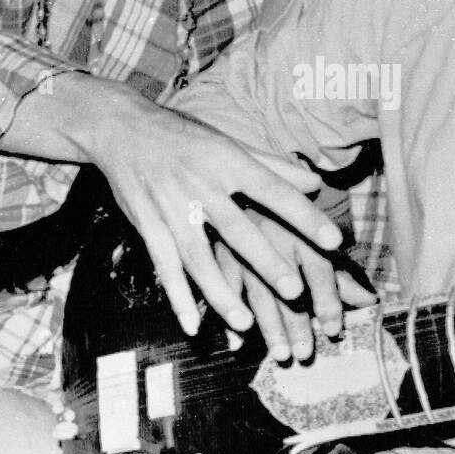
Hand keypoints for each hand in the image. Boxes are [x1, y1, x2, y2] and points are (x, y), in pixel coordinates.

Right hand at [78, 83, 344, 337]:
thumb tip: (315, 182)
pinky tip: (193, 325)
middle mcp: (201, 185)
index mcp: (228, 161)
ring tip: (246, 323)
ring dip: (221, 293)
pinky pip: (165, 266)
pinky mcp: (147, 225)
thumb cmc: (185, 136)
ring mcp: (171, 208)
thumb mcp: (229, 142)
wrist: (122, 127)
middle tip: (294, 291)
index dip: (304, 216)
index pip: (274, 191)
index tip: (333, 241)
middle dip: (265, 261)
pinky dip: (178, 297)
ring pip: (199, 257)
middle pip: (238, 229)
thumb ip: (272, 166)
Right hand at [213, 211, 376, 360]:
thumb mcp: (314, 238)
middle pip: (287, 284)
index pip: (319, 266)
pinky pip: (222, 287)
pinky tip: (237, 342)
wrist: (233, 175)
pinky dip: (228, 315)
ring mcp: (240, 244)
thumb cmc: (284, 212)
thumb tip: (370, 301)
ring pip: (256, 291)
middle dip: (297, 321)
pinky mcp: (215, 251)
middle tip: (305, 353)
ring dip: (268, 326)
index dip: (328, 299)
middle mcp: (271, 234)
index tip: (334, 328)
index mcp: (301, 226)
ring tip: (281, 354)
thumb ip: (339, 270)